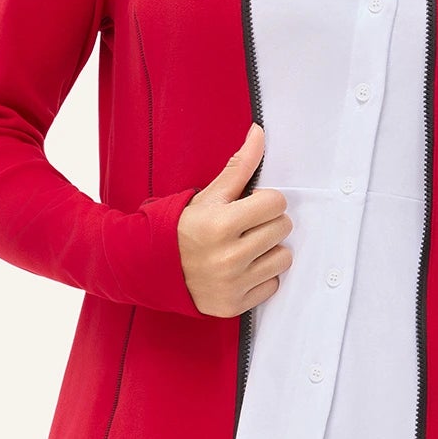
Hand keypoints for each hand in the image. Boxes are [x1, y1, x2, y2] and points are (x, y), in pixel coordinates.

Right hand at [176, 122, 293, 316]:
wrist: (153, 268)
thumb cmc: (183, 228)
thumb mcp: (208, 195)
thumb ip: (239, 166)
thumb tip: (259, 133)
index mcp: (221, 225)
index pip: (277, 203)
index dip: (265, 201)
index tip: (249, 205)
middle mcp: (228, 257)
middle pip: (283, 228)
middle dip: (268, 223)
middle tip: (246, 226)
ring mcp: (232, 284)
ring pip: (284, 258)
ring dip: (269, 250)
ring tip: (246, 246)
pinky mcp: (234, 305)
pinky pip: (273, 285)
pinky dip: (261, 276)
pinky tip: (242, 268)